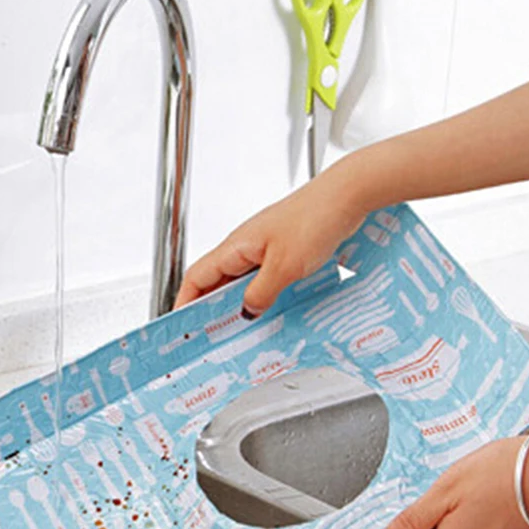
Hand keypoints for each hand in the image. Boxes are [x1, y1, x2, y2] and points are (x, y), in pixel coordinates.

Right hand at [173, 169, 367, 315]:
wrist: (346, 195)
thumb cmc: (315, 219)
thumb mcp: (285, 267)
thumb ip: (261, 294)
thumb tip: (246, 311)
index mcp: (236, 246)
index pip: (196, 277)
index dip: (185, 301)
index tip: (182, 324)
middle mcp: (245, 244)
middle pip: (215, 279)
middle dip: (209, 307)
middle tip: (211, 334)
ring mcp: (264, 245)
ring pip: (240, 278)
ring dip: (238, 301)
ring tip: (241, 326)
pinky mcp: (282, 247)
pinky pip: (261, 274)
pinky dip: (260, 292)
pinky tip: (270, 305)